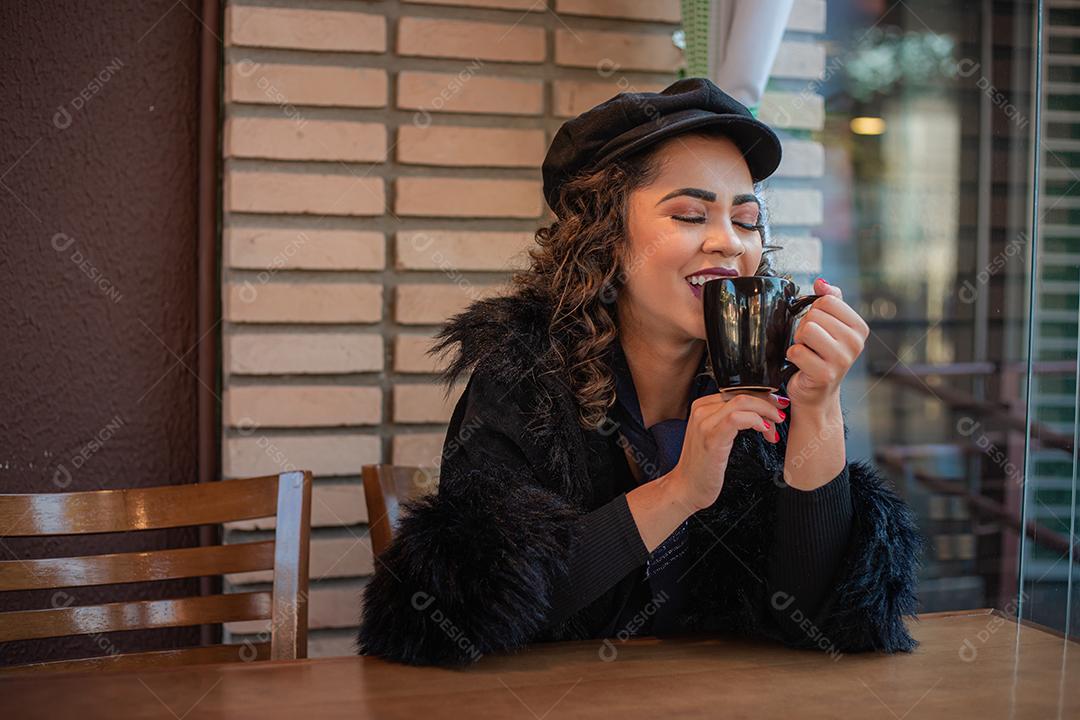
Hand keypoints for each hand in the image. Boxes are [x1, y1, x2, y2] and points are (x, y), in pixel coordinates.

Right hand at [668, 390, 787, 510]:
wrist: (686, 488)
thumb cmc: (703, 466)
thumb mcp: (715, 435)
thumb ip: (729, 420)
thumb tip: (758, 410)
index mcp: (702, 406)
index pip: (738, 390)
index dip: (762, 395)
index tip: (776, 405)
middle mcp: (701, 410)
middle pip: (742, 393)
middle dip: (768, 402)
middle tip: (780, 415)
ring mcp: (705, 423)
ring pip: (742, 402)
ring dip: (766, 411)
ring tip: (774, 427)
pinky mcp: (712, 438)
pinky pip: (737, 418)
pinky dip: (756, 420)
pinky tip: (764, 430)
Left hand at [784, 278, 868, 408]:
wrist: (817, 392)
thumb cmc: (821, 354)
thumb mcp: (830, 325)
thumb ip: (830, 300)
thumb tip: (821, 282)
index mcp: (859, 328)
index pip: (827, 301)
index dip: (814, 311)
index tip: (819, 328)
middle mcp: (856, 343)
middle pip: (814, 315)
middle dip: (804, 327)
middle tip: (810, 344)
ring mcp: (842, 360)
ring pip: (806, 330)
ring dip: (798, 340)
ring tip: (806, 351)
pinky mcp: (825, 374)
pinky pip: (797, 351)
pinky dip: (792, 356)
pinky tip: (802, 364)